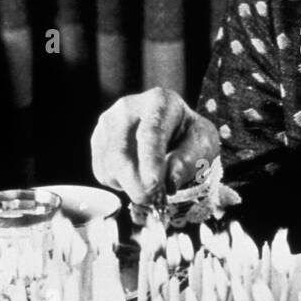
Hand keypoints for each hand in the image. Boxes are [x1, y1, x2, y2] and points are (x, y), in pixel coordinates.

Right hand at [90, 87, 220, 203]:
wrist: (174, 129)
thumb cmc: (190, 136)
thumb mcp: (203, 144)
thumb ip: (188, 161)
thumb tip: (170, 182)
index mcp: (159, 101)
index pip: (150, 133)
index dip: (150, 161)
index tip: (155, 184)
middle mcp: (128, 107)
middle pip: (121, 152)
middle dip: (136, 183)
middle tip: (153, 199)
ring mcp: (108, 123)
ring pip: (109, 166)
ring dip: (129, 185)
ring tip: (150, 184)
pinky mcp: (98, 139)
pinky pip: (102, 172)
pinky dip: (119, 183)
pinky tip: (135, 176)